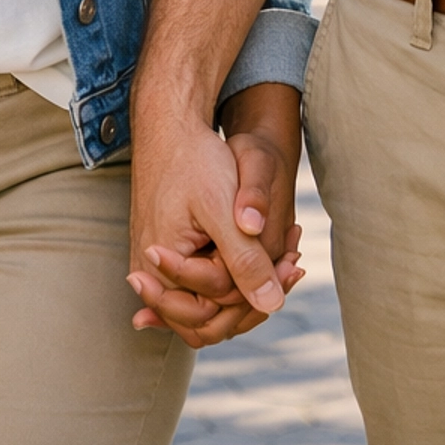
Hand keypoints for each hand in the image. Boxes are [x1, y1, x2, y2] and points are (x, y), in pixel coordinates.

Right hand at [129, 83, 303, 347]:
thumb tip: (273, 304)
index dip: (260, 291)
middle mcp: (151, 275)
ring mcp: (157, 268)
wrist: (169, 127)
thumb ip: (244, 260)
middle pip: (209, 318)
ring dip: (246, 288)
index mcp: (159, 267)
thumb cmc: (193, 160)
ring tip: (285, 258)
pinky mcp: (167, 257)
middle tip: (293, 262)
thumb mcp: (222, 210)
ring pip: (206, 305)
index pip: (215, 310)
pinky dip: (233, 276)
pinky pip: (199, 287)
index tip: (294, 262)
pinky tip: (264, 261)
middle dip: (254, 296)